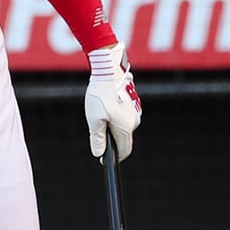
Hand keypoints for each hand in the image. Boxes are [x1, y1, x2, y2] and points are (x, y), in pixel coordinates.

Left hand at [85, 40, 141, 159]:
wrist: (109, 70)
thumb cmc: (101, 94)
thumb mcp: (94, 119)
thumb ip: (97, 138)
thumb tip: (99, 154)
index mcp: (125, 128)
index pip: (124, 151)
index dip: (114, 158)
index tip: (103, 160)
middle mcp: (134, 121)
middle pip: (123, 139)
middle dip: (111, 139)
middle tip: (97, 130)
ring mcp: (135, 111)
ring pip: (124, 126)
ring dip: (113, 126)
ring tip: (100, 113)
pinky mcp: (133, 103)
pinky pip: (124, 115)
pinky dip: (116, 116)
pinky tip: (106, 105)